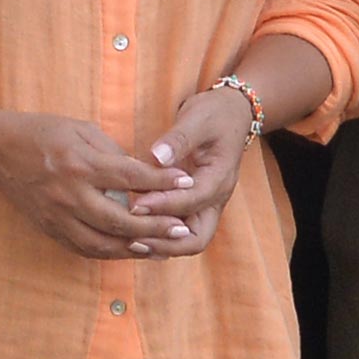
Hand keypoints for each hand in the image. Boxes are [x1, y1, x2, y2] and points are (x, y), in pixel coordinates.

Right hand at [0, 113, 198, 259]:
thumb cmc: (43, 132)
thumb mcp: (82, 129)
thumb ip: (113, 152)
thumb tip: (144, 174)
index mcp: (80, 163)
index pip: (129, 177)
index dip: (162, 182)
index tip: (187, 182)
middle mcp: (69, 193)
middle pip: (119, 219)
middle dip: (154, 226)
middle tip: (181, 229)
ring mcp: (57, 215)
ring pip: (102, 242)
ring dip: (134, 248)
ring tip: (160, 247)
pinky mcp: (50, 228)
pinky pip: (84, 248)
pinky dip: (109, 252)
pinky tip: (129, 251)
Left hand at [135, 89, 256, 253]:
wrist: (230, 114)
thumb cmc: (214, 115)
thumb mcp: (198, 118)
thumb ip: (179, 138)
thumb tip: (157, 157)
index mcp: (219, 178)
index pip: (192, 201)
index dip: (163, 206)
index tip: (135, 205)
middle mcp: (215, 199)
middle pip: (196, 239)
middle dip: (165, 242)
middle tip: (132, 238)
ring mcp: (205, 205)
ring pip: (187, 241)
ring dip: (160, 245)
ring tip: (128, 242)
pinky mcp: (193, 205)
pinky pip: (179, 231)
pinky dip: (159, 238)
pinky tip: (134, 236)